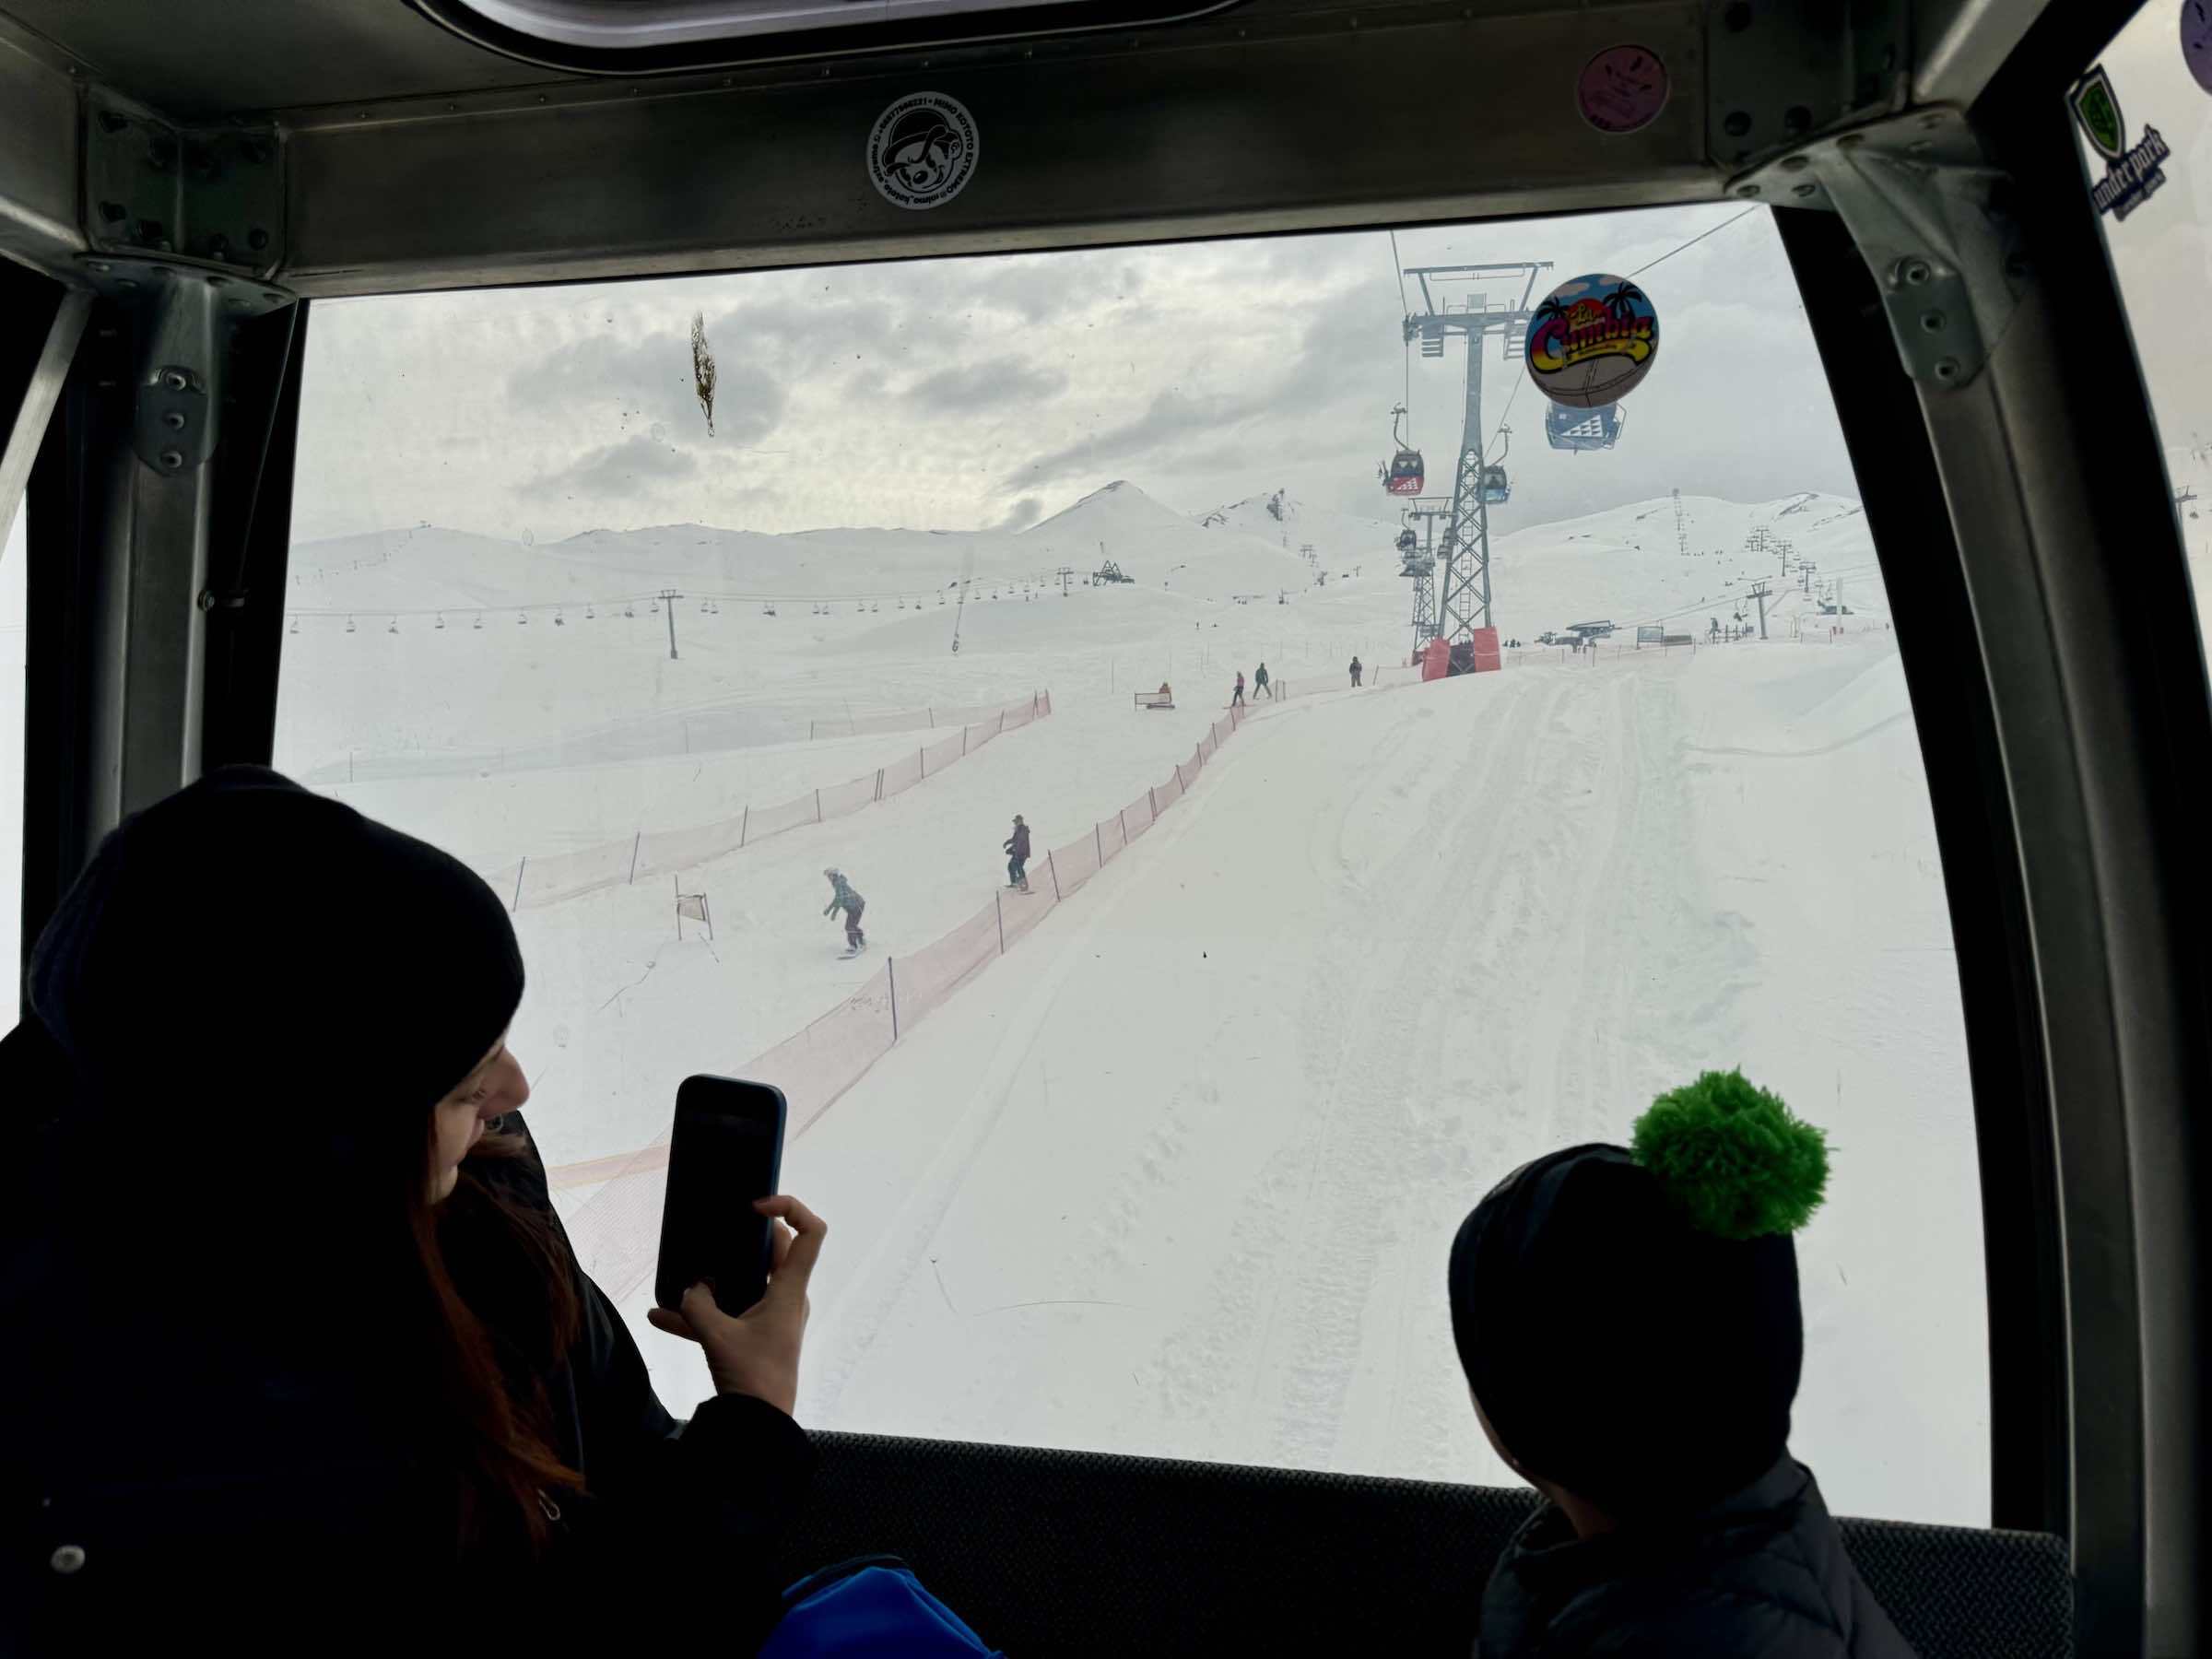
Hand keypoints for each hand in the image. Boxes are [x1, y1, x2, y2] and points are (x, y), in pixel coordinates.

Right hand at [646, 1195, 825, 1416]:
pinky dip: (699, 1314)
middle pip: (774, 1252)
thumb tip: (690, 1287)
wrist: (758, 1428)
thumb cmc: (752, 1379)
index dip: (790, 1208)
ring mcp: (771, 1319)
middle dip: (743, 1240)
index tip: (755, 1207)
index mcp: (790, 1291)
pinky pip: (727, 1315)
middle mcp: (787, 1299)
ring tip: (682, 1275)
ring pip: (747, 1283)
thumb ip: (698, 1305)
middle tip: (717, 1231)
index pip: (811, 1233)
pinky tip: (659, 1316)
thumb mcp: (717, 1336)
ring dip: (716, 1279)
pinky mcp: (754, 1338)